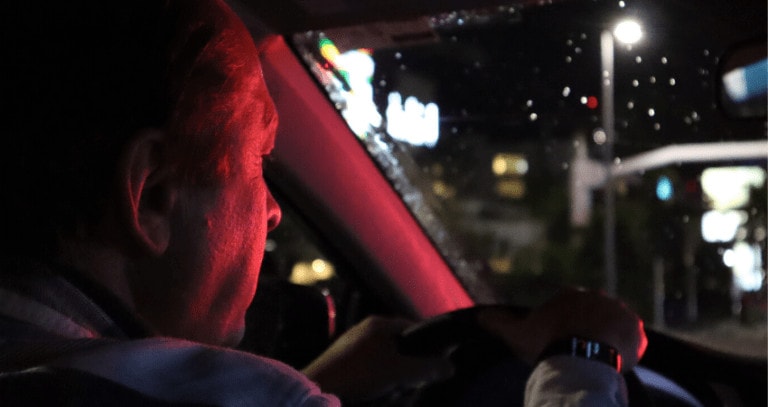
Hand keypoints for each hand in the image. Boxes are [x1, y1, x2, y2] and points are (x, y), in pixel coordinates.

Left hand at [302, 316, 454, 401]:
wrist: (317, 389)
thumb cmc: (359, 374)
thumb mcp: (400, 371)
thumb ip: (428, 368)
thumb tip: (451, 367)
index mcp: (379, 323)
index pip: (414, 328)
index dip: (428, 347)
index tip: (436, 366)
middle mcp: (365, 330)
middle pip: (401, 348)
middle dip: (408, 368)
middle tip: (409, 384)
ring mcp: (352, 347)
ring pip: (386, 363)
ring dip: (392, 379)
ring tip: (390, 391)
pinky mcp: (343, 365)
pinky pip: (370, 372)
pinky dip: (377, 383)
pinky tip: (374, 395)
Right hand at [477, 288, 646, 371]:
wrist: (581, 358)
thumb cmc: (548, 343)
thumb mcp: (517, 333)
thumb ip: (499, 322)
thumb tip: (479, 316)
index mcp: (570, 294)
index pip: (569, 304)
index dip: (565, 322)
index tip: (562, 338)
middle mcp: (596, 296)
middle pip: (593, 312)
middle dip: (589, 326)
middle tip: (581, 348)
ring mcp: (618, 311)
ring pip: (613, 323)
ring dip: (609, 336)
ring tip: (599, 357)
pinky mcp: (636, 329)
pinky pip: (633, 338)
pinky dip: (627, 348)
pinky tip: (617, 361)